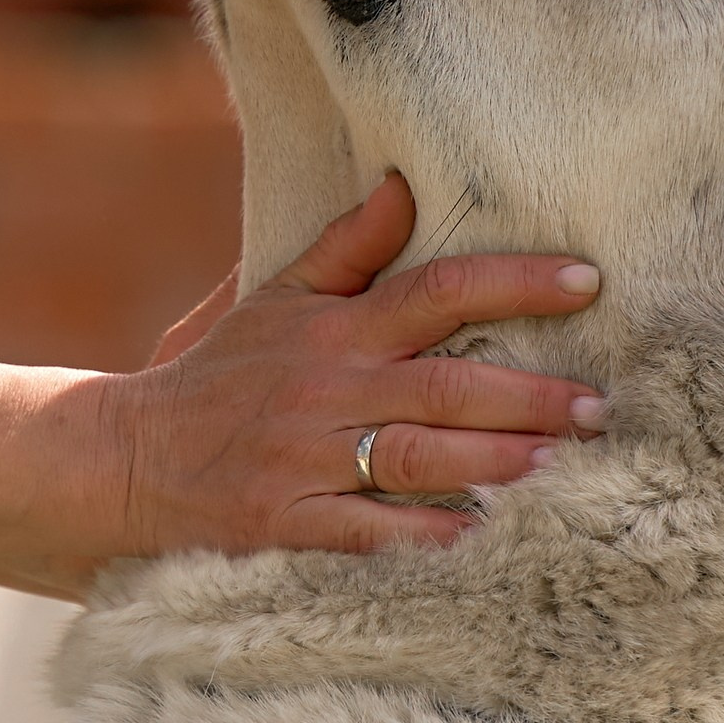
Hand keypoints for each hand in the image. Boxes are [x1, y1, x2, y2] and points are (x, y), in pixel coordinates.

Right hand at [0, 174, 603, 597]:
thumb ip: (346, 248)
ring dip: (492, 461)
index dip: (513, 282)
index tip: (588, 280)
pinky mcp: (288, 524)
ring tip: (560, 465)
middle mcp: (328, 386)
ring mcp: (308, 458)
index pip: (436, 289)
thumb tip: (404, 183)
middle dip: (528, 393)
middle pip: (444, 381)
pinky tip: (478, 539)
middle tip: (599, 404)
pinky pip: (367, 533)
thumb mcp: (275, 298)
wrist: (125, 460)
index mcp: (333, 327)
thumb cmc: (217, 376)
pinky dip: (422, 537)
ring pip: (415, 456)